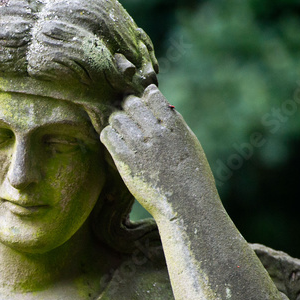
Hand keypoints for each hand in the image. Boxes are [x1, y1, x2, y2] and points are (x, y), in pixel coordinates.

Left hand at [100, 85, 215, 219]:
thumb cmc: (191, 175)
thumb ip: (173, 123)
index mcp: (174, 125)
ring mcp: (139, 146)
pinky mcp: (125, 161)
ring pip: (117, 118)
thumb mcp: (189, 142)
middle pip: (132, 104)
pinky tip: (115, 142)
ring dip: (118, 122)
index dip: (146, 98)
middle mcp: (155, 132)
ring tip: (123, 132)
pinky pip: (108, 136)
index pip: (152, 95)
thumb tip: (157, 105)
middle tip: (131, 120)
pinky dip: (109, 135)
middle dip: (129, 109)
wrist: (185, 204)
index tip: (145, 107)